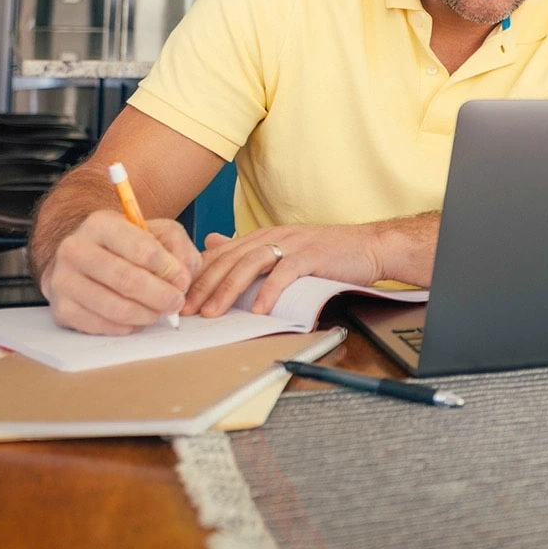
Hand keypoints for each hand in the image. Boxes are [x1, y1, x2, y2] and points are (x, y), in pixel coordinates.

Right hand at [40, 210, 201, 334]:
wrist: (83, 258)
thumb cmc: (126, 245)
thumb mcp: (156, 232)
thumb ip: (177, 247)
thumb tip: (182, 278)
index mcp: (100, 224)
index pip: (140, 248)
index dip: (167, 268)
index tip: (183, 281)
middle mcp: (75, 249)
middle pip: (126, 279)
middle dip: (159, 295)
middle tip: (177, 303)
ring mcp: (63, 280)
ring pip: (113, 306)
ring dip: (146, 314)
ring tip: (160, 312)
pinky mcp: (61, 309)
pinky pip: (100, 326)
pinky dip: (126, 327)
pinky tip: (137, 319)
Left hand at [183, 224, 383, 316]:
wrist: (368, 245)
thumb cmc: (326, 252)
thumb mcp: (282, 247)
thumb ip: (246, 248)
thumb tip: (210, 244)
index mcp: (262, 236)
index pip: (220, 255)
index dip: (197, 277)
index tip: (179, 299)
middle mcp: (272, 236)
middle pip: (229, 260)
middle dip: (204, 286)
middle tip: (186, 310)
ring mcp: (292, 244)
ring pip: (250, 265)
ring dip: (228, 290)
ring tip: (213, 313)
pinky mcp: (312, 255)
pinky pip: (285, 273)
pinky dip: (270, 291)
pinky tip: (260, 309)